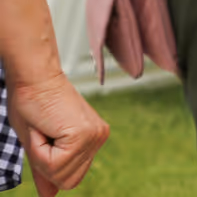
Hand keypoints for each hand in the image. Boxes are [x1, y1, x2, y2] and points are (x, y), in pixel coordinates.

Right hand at [11, 73, 108, 192]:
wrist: (34, 78)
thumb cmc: (32, 104)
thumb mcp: (38, 144)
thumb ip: (46, 170)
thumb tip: (50, 196)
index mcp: (92, 140)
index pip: (69, 179)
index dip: (48, 165)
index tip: (44, 137)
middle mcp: (99, 138)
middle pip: (68, 181)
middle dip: (46, 162)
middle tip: (44, 132)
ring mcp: (96, 136)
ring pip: (59, 174)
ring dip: (41, 154)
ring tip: (45, 128)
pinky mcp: (86, 134)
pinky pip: (54, 163)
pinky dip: (40, 148)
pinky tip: (45, 127)